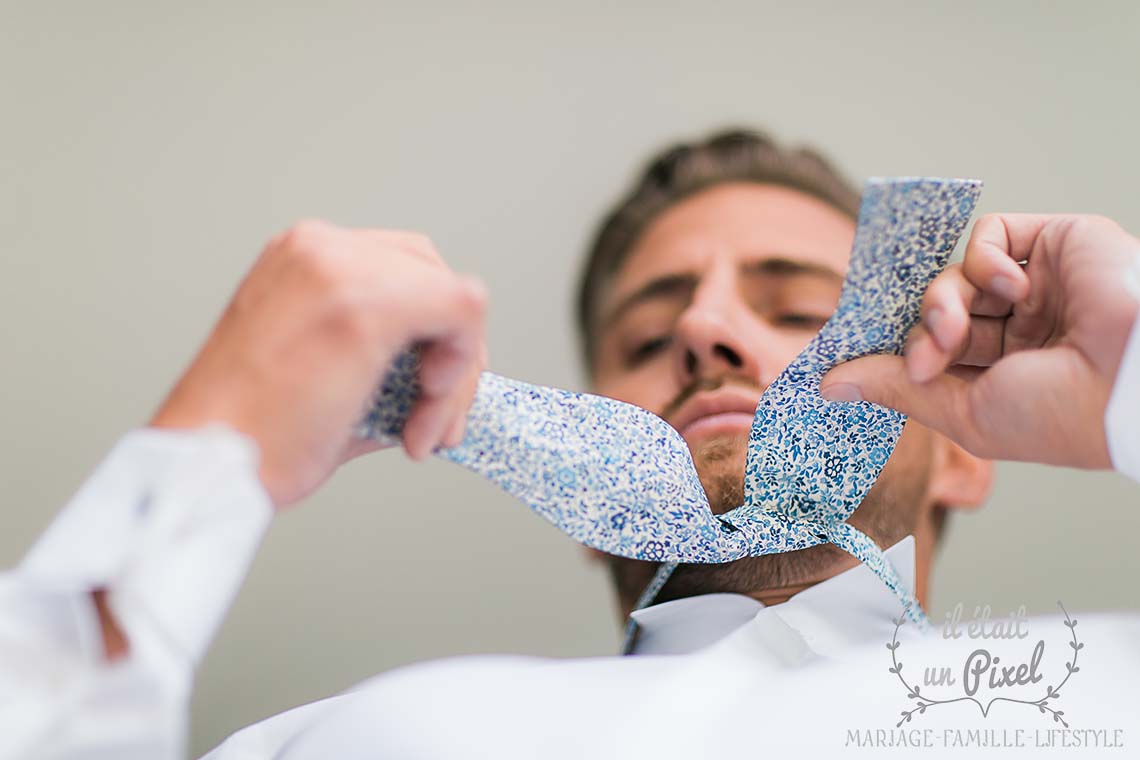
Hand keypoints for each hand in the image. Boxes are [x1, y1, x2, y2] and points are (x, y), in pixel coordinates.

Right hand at [150, 220, 486, 506]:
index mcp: (302, 258)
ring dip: (457, 373)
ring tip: (423, 430)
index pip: (403, 269)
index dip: (430, 332)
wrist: (210, 465)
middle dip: (453, 349)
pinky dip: (459, 371)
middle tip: (440, 415)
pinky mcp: (367, 306)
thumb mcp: (321, 368)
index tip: (426, 392)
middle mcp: (321, 248)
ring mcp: (342, 269)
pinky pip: (462, 312)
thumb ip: (381, 354)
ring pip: (455, 298)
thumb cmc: (253, 434)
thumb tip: (441, 372)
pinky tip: (426, 412)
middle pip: (433, 274)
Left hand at [821, 214, 1139, 467]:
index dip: (897, 353)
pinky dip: (984, 259)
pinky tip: (1012, 288)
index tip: (852, 361)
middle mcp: (1021, 331)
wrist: (1133, 378)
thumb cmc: (1058, 412)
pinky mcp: (1054, 243)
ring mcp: (1037, 286)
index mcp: (1006, 377)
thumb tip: (829, 384)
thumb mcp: (961, 411)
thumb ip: (896, 388)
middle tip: (925, 356)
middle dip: (918, 333)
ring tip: (954, 330)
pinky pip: (989, 236)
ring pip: (954, 276)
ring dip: (941, 301)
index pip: (931, 353)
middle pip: (935, 313)